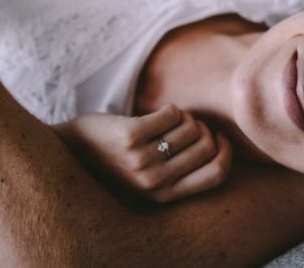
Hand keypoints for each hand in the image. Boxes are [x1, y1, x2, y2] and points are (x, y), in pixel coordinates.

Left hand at [57, 104, 231, 202]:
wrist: (77, 149)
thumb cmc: (120, 160)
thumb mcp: (151, 177)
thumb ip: (181, 172)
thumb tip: (221, 145)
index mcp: (164, 196)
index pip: (216, 175)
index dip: (226, 152)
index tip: (220, 136)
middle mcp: (153, 182)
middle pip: (206, 148)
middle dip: (204, 129)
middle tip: (188, 124)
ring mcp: (140, 160)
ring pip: (190, 128)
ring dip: (185, 117)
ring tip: (170, 119)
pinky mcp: (129, 136)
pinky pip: (171, 114)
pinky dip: (171, 108)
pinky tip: (159, 112)